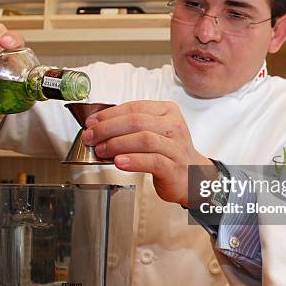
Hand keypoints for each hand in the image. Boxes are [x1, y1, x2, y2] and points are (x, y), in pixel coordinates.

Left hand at [82, 101, 212, 205]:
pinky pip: (152, 161)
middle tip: (91, 137)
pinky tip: (119, 162)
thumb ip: (131, 127)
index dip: (109, 114)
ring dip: (117, 144)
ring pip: (143, 139)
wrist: (193, 177)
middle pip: (136, 122)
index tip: (92, 122)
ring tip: (101, 150)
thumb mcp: (154, 132)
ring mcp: (176, 147)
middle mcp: (174, 126)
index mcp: (167, 112)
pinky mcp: (174, 167)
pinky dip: (133, 160)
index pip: (134, 107)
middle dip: (108, 128)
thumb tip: (99, 127)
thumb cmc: (169, 153)